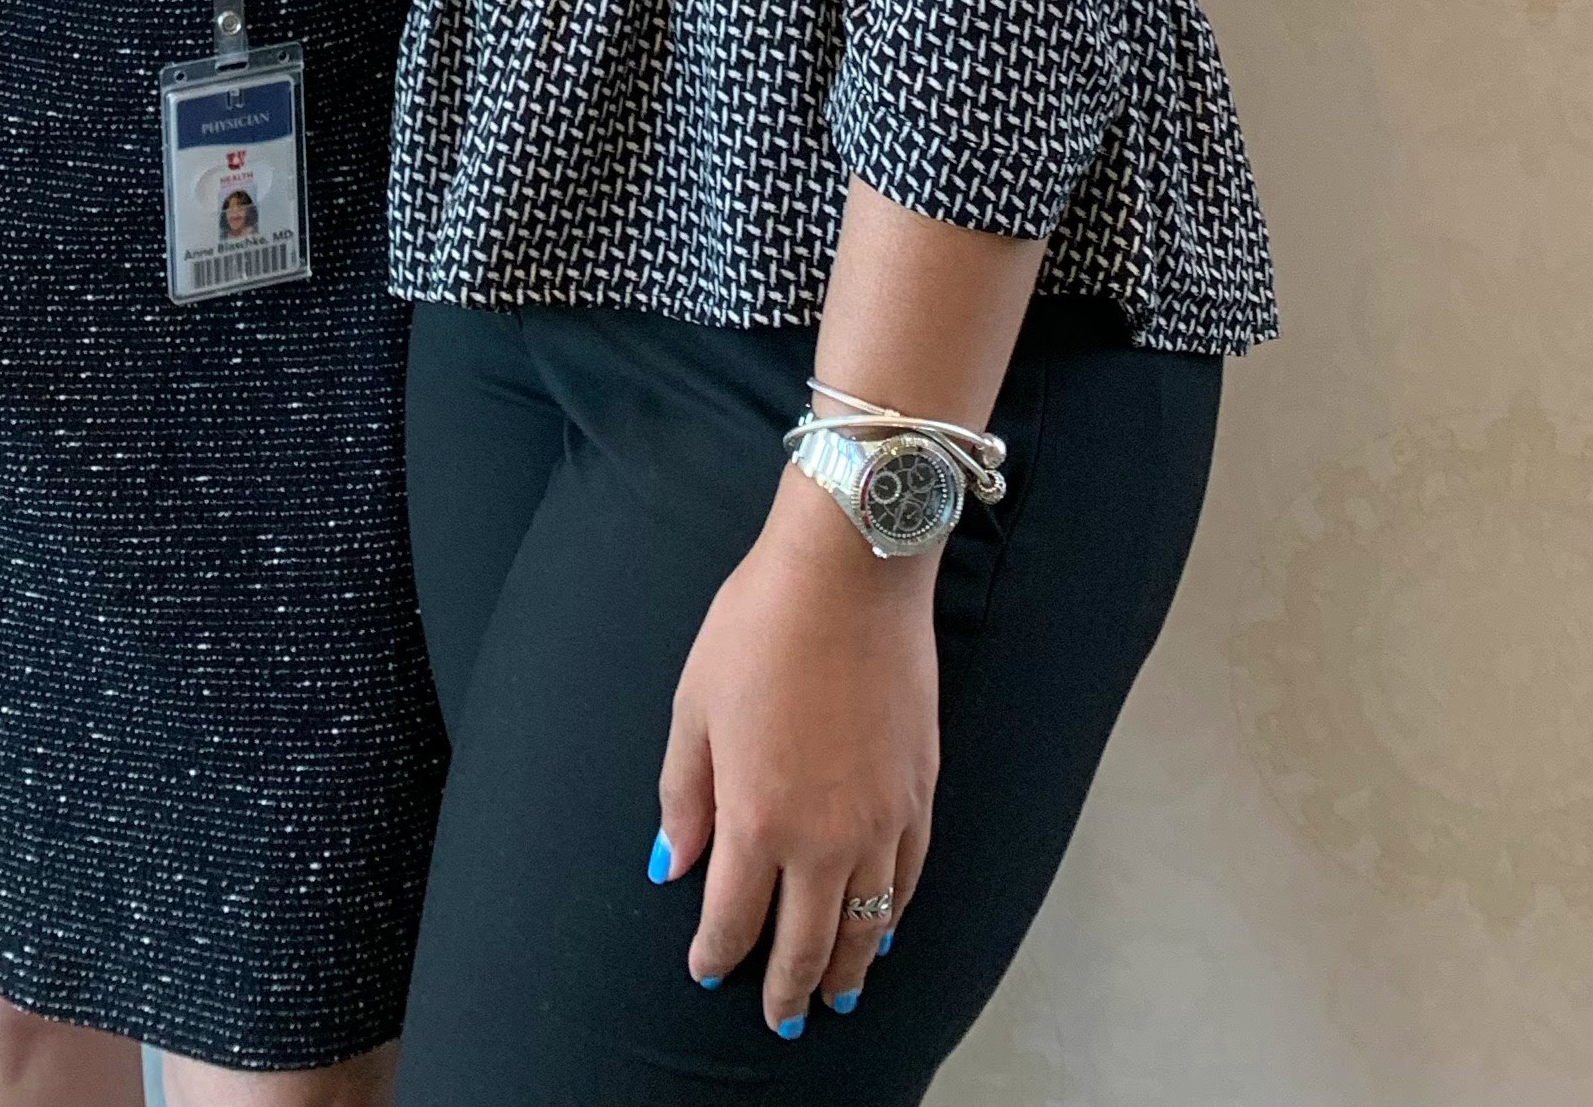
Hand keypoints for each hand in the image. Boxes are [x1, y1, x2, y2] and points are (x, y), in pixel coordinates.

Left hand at [652, 467, 938, 1036]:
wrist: (851, 572)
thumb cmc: (760, 626)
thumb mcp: (694, 704)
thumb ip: (684, 795)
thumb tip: (671, 865)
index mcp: (757, 818)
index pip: (734, 917)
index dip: (717, 953)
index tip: (706, 971)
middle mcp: (825, 836)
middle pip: (808, 940)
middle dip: (789, 988)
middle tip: (782, 1021)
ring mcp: (882, 818)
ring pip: (869, 922)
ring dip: (851, 966)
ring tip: (838, 996)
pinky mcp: (921, 790)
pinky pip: (909, 876)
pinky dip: (895, 912)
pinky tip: (886, 923)